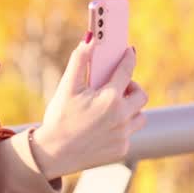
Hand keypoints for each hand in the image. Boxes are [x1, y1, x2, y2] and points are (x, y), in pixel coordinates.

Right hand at [31, 39, 147, 177]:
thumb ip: (80, 61)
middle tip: (118, 86)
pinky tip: (103, 125)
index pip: (126, 71)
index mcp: (110, 99)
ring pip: (139, 116)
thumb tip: (90, 39)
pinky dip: (121, 126)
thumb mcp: (67, 87)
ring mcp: (123, 135)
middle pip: (141, 95)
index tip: (129, 52)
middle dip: (132, 87)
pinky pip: (129, 133)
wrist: (53, 153)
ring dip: (130, 109)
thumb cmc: (59, 117)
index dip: (128, 58)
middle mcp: (121, 117)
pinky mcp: (121, 149)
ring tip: (112, 107)